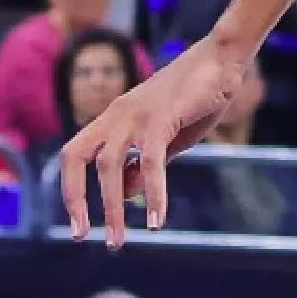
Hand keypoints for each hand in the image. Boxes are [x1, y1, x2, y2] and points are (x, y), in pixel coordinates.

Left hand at [61, 37, 246, 244]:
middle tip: (81, 236)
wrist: (224, 56)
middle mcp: (117, 115)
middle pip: (75, 157)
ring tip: (117, 240)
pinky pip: (151, 162)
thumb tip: (126, 192)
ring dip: (110, 207)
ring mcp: (137, 115)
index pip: (76, 155)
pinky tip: (157, 220)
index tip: (81, 221)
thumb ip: (144, 161)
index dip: (72, 188)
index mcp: (115, 117)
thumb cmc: (199, 93)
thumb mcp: (166, 133)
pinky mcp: (162, 118)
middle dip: (74, 198)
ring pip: (108, 165)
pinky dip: (153, 194)